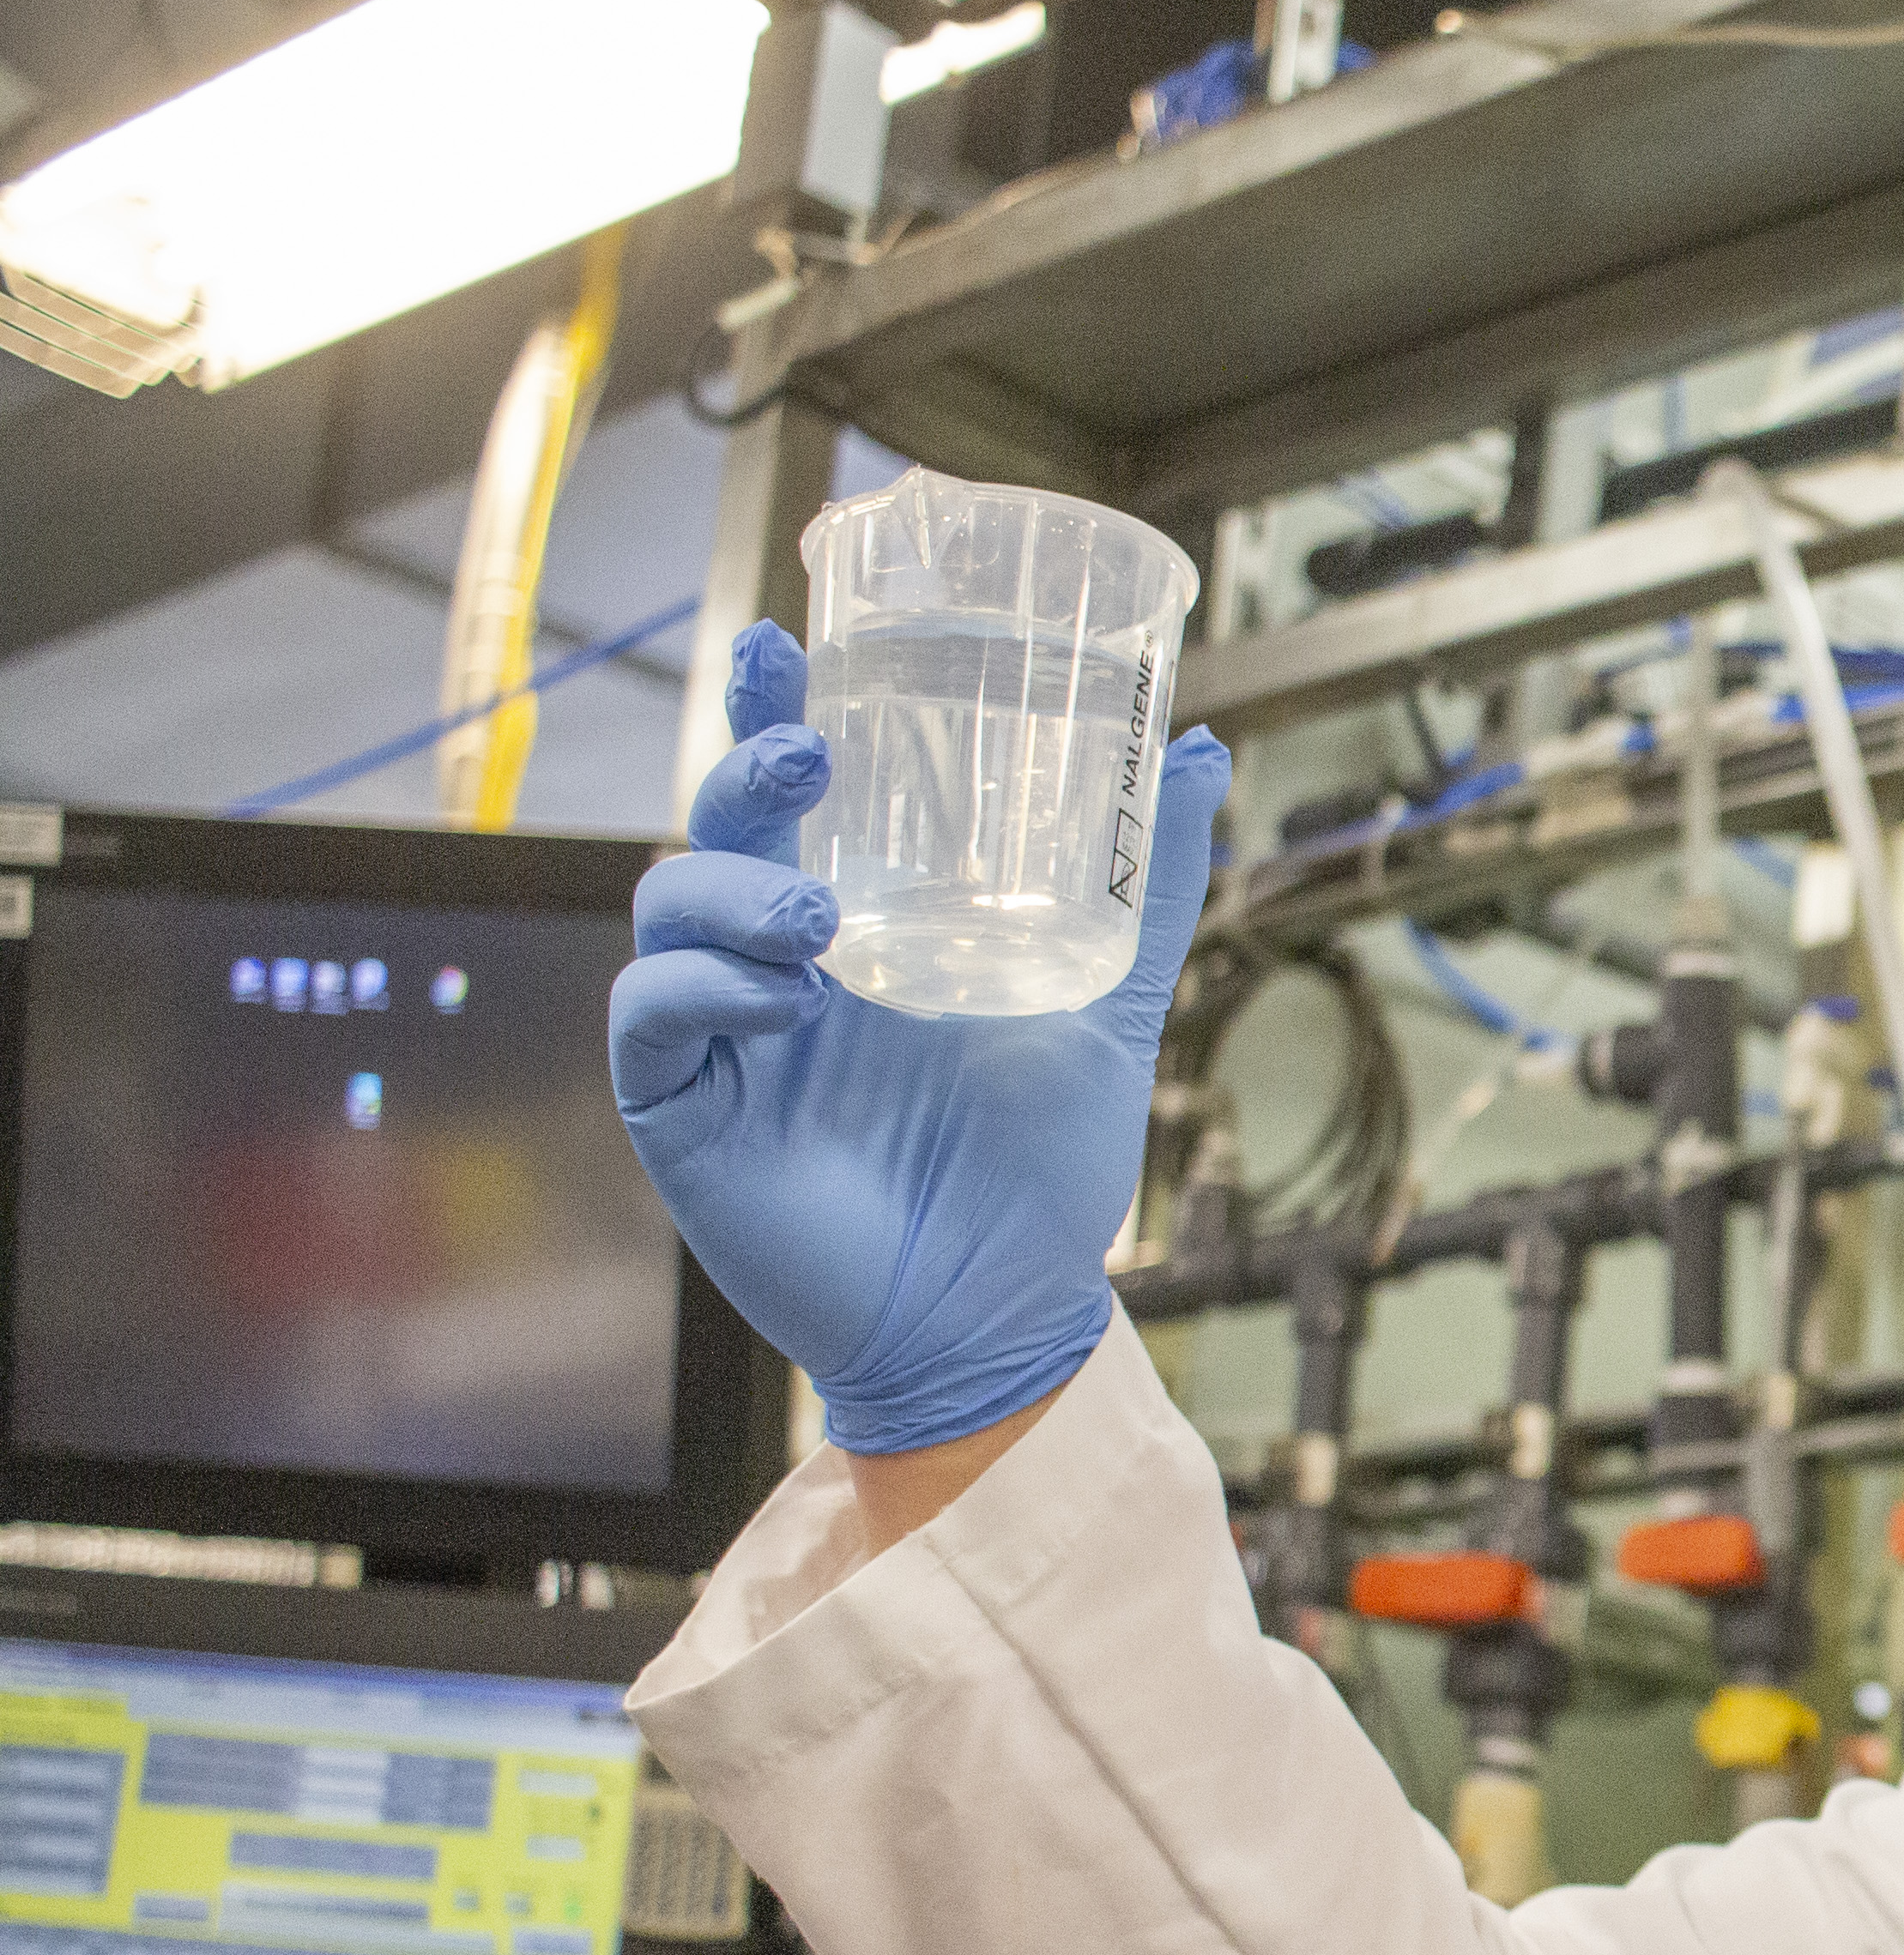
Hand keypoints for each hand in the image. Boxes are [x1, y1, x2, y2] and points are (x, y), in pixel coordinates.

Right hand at [609, 622, 1231, 1455]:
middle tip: (804, 754)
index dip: (774, 713)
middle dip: (740, 774)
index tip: (788, 643)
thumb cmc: (1037, 1170)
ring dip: (731, 891)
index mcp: (859, 932)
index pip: (795, 799)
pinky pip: (651, 1023)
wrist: (1005, 1311)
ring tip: (819, 920)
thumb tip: (1201, 756)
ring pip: (666, 914)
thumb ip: (1147, 891)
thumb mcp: (1108, 1008)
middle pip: (715, 832)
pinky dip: (704, 993)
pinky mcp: (687, 1115)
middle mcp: (778, 969)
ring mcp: (725, 1038)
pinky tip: (784, 1005)